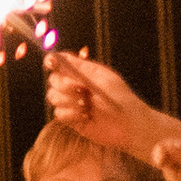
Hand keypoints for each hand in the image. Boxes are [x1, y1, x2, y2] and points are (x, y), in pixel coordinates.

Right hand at [41, 49, 180, 167]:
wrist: (129, 125)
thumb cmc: (120, 99)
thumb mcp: (102, 78)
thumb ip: (79, 67)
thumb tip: (59, 55)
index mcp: (82, 73)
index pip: (60, 64)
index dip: (52, 62)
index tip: (50, 63)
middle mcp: (74, 87)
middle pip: (53, 80)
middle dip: (65, 84)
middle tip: (82, 89)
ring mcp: (71, 103)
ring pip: (53, 97)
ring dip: (69, 100)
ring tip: (87, 105)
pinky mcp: (71, 119)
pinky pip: (58, 113)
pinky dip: (71, 114)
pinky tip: (85, 116)